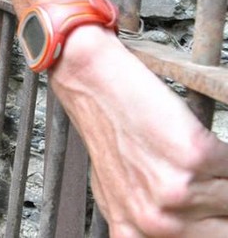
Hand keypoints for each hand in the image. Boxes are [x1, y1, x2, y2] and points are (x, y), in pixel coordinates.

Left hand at [51, 27, 227, 236]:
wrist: (93, 85)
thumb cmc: (106, 132)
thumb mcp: (118, 195)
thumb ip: (147, 221)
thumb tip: (181, 230)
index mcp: (136, 235)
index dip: (212, 223)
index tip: (213, 210)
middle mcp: (158, 223)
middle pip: (224, 229)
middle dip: (219, 202)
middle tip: (204, 180)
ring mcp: (175, 192)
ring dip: (222, 176)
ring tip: (195, 159)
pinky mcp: (195, 158)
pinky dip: (224, 155)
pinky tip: (199, 144)